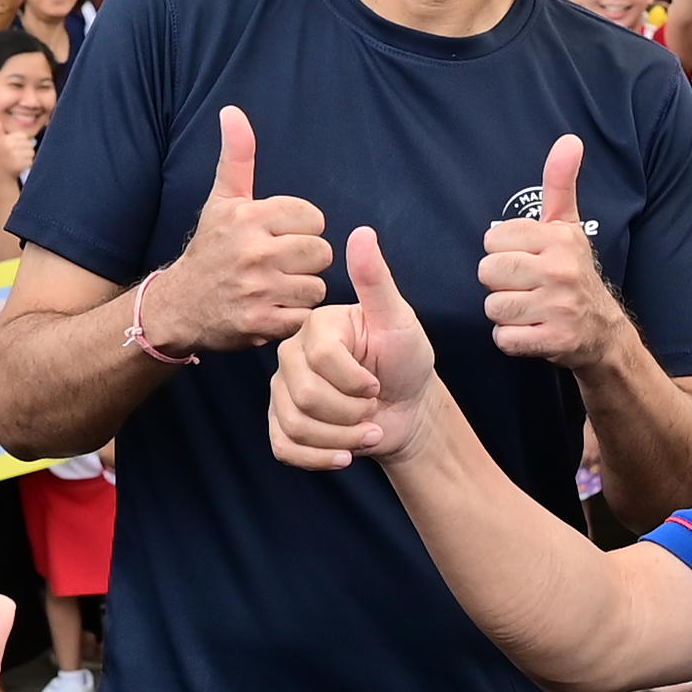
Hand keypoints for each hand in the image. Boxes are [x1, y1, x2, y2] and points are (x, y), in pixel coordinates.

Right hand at [153, 106, 332, 354]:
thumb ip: (237, 157)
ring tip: (276, 288)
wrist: (179, 306)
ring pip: (316, 287)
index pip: (314, 218)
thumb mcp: (222, 201)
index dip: (302, 229)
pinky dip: (293, 317)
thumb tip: (233, 111)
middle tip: (280, 265)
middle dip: (306, 260)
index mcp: (249, 217)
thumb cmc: (210, 249)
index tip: (279, 237)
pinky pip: (304, 316)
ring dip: (301, 291)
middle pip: (321, 252)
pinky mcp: (261, 324)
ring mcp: (257, 290)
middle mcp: (253, 252)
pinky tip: (273, 309)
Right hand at [265, 225, 438, 469]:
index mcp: (316, 325)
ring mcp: (282, 390)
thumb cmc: (406, 360)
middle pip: (305, 396)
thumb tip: (362, 232)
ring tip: (368, 430)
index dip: (355, 380)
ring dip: (342, 439)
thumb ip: (376, 280)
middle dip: (351, 413)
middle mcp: (291, 354)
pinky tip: (345, 457)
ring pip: (296, 425)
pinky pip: (284, 447)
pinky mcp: (283, 423)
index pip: (320, 358)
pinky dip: (319, 459)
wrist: (408, 408)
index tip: (379, 381)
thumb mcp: (398, 320)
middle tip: (374, 406)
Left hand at [481, 135, 625, 374]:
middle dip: (500, 283)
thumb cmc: (573, 271)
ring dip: (505, 313)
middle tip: (525, 287)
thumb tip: (569, 139)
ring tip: (529, 308)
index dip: (503, 252)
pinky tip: (532, 330)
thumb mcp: (567, 225)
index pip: (493, 239)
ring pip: (493, 306)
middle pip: (488, 272)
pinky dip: (511, 339)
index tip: (526, 259)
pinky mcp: (554, 341)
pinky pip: (503, 338)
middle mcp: (561, 271)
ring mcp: (559, 308)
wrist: (602, 330)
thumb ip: (560, 182)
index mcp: (559, 238)